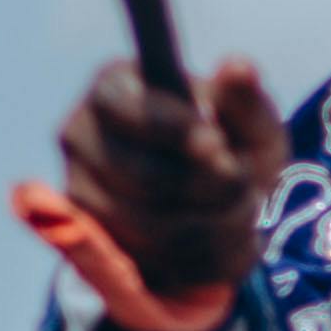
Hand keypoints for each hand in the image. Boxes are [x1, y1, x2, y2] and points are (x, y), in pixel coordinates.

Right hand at [49, 57, 284, 316]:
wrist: (216, 209)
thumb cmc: (230, 150)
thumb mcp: (251, 123)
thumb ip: (246, 102)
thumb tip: (237, 67)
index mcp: (113, 88)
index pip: (128, 108)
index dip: (174, 129)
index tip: (217, 144)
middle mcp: (80, 138)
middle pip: (143, 174)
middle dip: (210, 187)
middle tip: (244, 185)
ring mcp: (80, 195)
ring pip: (152, 226)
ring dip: (215, 226)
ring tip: (240, 211)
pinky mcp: (94, 246)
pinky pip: (153, 264)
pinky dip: (202, 259)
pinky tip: (220, 240)